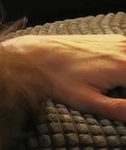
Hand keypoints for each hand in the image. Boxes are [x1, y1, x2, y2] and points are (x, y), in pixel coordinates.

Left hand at [3, 34, 125, 120]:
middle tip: (119, 97)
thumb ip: (119, 109)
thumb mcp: (87, 101)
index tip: (122, 103)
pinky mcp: (113, 39)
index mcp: (125, 66)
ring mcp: (121, 41)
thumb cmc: (56, 80)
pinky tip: (118, 79)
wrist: (32, 54)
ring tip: (117, 89)